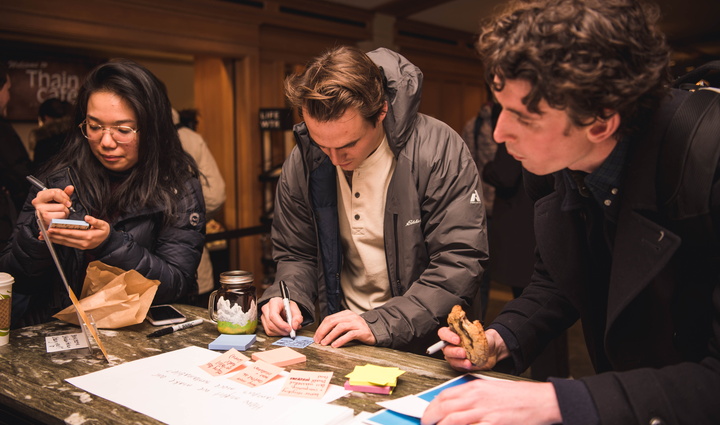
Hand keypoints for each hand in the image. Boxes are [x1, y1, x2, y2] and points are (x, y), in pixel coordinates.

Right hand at [32, 185, 75, 228]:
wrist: (47, 220)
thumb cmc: (52, 208)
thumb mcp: (57, 198)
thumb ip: (64, 192)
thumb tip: (70, 187)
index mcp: (40, 195)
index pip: (53, 193)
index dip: (64, 196)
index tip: (67, 200)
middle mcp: (38, 203)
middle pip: (58, 200)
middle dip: (66, 204)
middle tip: (65, 206)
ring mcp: (41, 211)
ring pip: (61, 207)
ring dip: (66, 211)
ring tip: (62, 212)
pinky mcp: (46, 218)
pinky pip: (61, 215)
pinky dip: (64, 216)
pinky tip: (60, 216)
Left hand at [45, 215, 110, 249]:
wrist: (107, 242)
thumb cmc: (104, 232)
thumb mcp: (103, 225)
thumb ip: (95, 221)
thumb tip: (87, 217)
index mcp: (88, 236)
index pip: (72, 233)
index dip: (61, 231)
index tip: (52, 228)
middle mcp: (83, 243)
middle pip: (65, 238)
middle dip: (54, 235)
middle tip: (43, 232)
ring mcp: (80, 246)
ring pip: (64, 242)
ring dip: (53, 239)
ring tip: (44, 236)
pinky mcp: (78, 247)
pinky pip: (66, 244)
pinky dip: (57, 241)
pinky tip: (51, 239)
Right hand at [260, 297, 302, 335]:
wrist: (283, 306)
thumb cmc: (288, 307)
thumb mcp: (295, 309)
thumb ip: (297, 317)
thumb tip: (295, 326)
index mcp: (274, 302)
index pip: (273, 315)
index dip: (281, 324)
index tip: (289, 328)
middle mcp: (266, 308)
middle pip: (271, 324)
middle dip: (282, 330)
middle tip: (291, 332)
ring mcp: (263, 316)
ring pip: (269, 329)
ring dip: (280, 333)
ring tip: (288, 330)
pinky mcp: (263, 323)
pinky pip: (269, 332)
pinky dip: (277, 333)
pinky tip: (283, 330)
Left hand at [314, 310, 375, 347]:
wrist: (374, 332)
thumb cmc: (358, 330)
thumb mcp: (347, 325)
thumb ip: (336, 326)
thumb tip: (321, 334)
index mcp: (345, 314)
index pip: (329, 318)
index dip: (321, 328)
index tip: (316, 337)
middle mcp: (350, 316)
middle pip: (333, 321)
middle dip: (323, 331)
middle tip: (318, 340)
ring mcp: (357, 323)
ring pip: (340, 327)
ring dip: (330, 336)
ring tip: (324, 343)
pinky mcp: (362, 331)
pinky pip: (349, 334)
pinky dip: (341, 340)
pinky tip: (335, 345)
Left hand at [420, 380, 560, 424]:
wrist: (540, 401)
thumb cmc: (518, 397)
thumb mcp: (491, 389)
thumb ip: (473, 397)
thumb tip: (455, 406)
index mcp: (475, 387)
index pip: (444, 395)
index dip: (431, 407)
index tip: (427, 414)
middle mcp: (477, 397)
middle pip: (444, 407)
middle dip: (430, 418)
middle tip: (426, 424)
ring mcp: (485, 411)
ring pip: (452, 420)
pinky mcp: (494, 424)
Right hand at [439, 327, 508, 371]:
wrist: (491, 350)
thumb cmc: (483, 340)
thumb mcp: (479, 333)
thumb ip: (473, 333)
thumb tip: (471, 332)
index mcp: (453, 333)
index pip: (443, 333)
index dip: (448, 336)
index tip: (457, 339)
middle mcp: (451, 344)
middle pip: (445, 348)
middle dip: (454, 351)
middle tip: (463, 352)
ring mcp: (454, 355)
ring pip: (450, 359)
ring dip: (459, 361)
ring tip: (468, 361)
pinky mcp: (458, 364)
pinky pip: (457, 366)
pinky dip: (463, 366)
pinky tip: (469, 364)